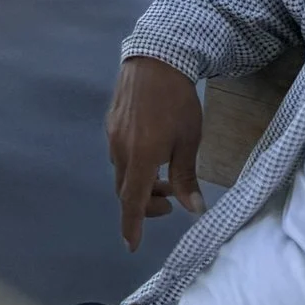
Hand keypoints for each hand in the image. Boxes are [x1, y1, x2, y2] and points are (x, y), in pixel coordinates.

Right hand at [107, 55, 204, 251]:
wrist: (156, 59)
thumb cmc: (178, 102)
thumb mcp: (189, 142)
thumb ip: (186, 177)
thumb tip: (193, 210)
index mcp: (140, 157)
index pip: (131, 201)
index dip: (132, 225)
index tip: (132, 245)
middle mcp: (120, 149)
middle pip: (125, 189)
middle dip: (145, 203)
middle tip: (171, 200)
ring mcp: (112, 135)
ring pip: (122, 171)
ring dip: (140, 182)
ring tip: (166, 174)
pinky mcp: (112, 122)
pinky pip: (119, 153)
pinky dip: (134, 164)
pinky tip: (153, 150)